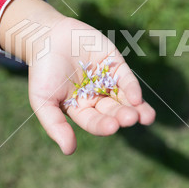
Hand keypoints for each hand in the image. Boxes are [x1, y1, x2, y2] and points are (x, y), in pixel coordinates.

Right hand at [27, 17, 155, 154]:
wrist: (47, 36)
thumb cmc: (42, 71)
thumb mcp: (43, 100)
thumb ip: (55, 125)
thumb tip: (69, 151)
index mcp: (81, 109)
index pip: (95, 122)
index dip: (104, 125)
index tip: (112, 127)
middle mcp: (97, 97)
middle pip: (114, 111)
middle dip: (123, 116)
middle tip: (130, 119)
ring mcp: (107, 81)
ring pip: (125, 98)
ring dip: (136, 108)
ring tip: (146, 116)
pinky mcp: (115, 64)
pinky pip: (126, 78)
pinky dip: (132, 88)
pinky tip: (137, 97)